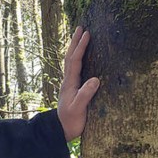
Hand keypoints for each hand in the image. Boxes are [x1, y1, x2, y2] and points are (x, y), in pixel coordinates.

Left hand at [57, 26, 100, 141]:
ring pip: (71, 62)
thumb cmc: (71, 121)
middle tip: (80, 27)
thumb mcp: (78, 108)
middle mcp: (68, 81)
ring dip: (75, 48)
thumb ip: (85, 94)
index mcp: (70, 83)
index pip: (75, 61)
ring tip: (80, 36)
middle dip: (75, 42)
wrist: (62, 131)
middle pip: (70, 57)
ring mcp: (70, 84)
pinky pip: (75, 69)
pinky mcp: (74, 89)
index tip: (87, 33)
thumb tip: (95, 79)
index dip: (80, 47)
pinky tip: (83, 57)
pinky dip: (78, 58)